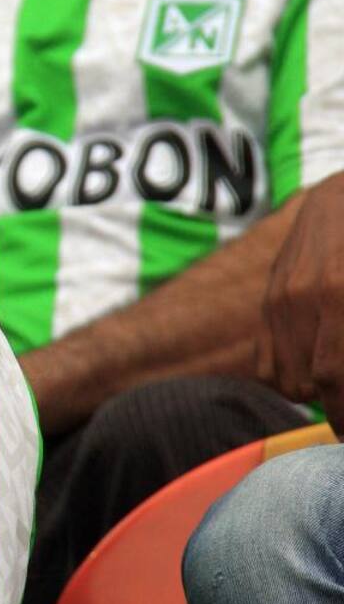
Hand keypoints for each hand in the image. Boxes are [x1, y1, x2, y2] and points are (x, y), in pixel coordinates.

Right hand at [258, 175, 343, 432]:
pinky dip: (292, 378)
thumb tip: (339, 377)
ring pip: (287, 380)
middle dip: (336, 405)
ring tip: (335, 378)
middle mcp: (301, 300)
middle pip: (311, 385)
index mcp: (337, 294)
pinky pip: (268, 366)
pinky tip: (316, 366)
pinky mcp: (266, 304)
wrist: (342, 198)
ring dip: (315, 391)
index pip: (334, 379)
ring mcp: (277, 301)